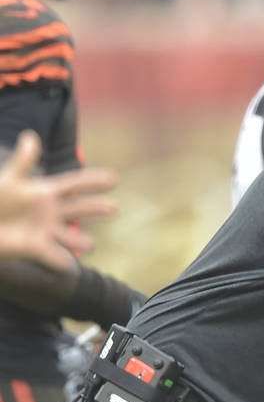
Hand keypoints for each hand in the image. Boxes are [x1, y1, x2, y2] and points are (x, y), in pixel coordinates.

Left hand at [0, 130, 116, 268]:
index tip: (113, 178)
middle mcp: (52, 212)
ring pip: (71, 236)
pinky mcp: (37, 249)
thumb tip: (31, 137)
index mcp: (47, 192)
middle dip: (96, 208)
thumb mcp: (9, 179)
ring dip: (81, 241)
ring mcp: (47, 231)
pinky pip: (53, 256)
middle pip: (79, 208)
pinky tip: (67, 265)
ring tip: (91, 245)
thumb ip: (23, 161)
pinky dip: (60, 261)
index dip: (93, 181)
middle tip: (115, 207)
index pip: (74, 184)